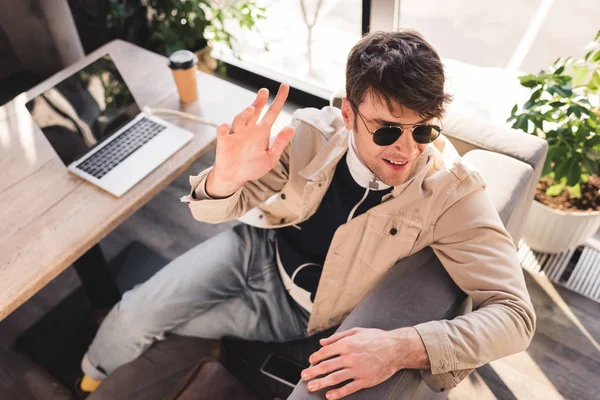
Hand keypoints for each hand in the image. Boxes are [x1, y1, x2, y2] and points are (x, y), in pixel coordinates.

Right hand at [206, 83, 294, 197]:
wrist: (234, 177)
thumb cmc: (252, 166)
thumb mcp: (271, 157)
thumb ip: (280, 143)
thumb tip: (292, 127)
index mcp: (262, 131)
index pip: (273, 112)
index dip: (279, 99)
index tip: (285, 85)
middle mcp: (249, 129)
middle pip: (255, 111)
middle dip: (259, 101)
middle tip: (264, 92)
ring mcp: (236, 134)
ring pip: (240, 119)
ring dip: (245, 114)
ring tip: (252, 109)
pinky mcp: (224, 142)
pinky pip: (222, 133)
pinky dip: (223, 128)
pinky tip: (225, 126)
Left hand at [301, 327, 428, 398]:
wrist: (396, 348)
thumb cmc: (375, 338)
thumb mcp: (356, 331)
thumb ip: (337, 337)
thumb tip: (321, 342)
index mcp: (347, 344)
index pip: (325, 352)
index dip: (315, 357)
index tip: (310, 362)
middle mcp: (350, 357)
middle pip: (327, 366)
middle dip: (313, 372)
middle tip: (303, 377)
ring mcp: (358, 370)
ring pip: (335, 378)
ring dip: (321, 383)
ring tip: (311, 387)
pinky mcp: (366, 380)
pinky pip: (349, 388)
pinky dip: (338, 393)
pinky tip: (329, 396)